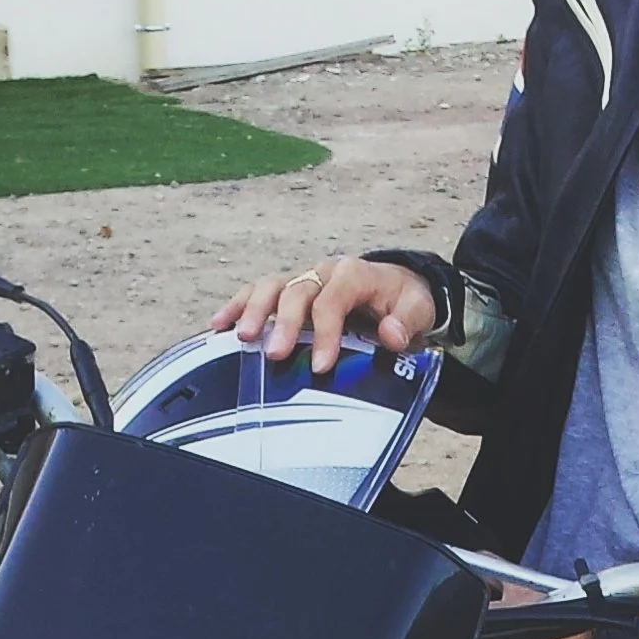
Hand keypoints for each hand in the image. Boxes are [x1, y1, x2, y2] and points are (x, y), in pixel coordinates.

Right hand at [211, 257, 437, 376]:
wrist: (395, 288)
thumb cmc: (404, 303)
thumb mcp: (419, 310)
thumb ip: (408, 321)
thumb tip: (391, 335)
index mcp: (355, 274)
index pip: (334, 299)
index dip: (326, 331)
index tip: (322, 366)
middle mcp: (323, 273)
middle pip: (297, 292)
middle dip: (285, 324)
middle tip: (275, 355)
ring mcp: (303, 280)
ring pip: (272, 287)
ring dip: (253, 310)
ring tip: (242, 338)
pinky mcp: (288, 290)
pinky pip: (257, 291)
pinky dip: (237, 305)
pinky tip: (219, 326)